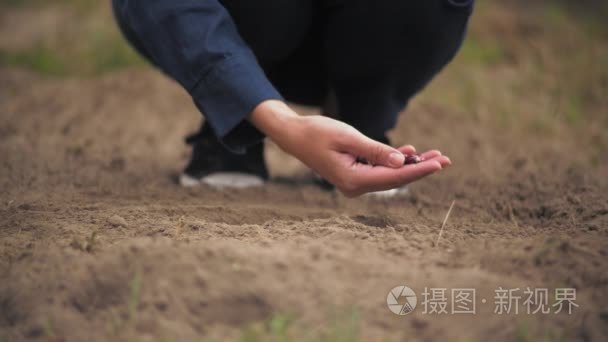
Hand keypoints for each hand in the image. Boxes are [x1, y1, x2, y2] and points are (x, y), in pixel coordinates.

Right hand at [250, 100, 450, 196]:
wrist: (294, 136)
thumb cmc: (317, 132)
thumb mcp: (348, 137)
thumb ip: (374, 151)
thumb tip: (400, 163)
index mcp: (352, 180)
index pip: (393, 178)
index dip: (418, 171)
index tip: (440, 164)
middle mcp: (354, 187)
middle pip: (394, 180)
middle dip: (420, 169)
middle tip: (446, 159)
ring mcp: (354, 183)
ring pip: (389, 176)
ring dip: (410, 165)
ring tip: (435, 155)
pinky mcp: (354, 176)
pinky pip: (379, 171)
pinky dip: (394, 162)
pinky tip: (410, 154)